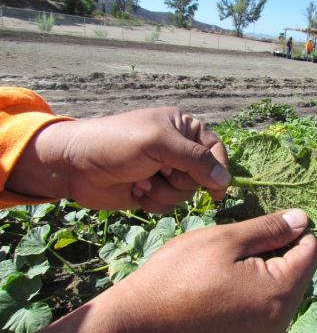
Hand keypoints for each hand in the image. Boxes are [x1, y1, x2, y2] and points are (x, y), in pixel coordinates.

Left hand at [6, 107, 229, 210]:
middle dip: (179, 179)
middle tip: (159, 170)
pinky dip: (153, 200)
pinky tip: (135, 189)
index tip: (218, 189)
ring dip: (163, 191)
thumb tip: (225, 180)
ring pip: (185, 193)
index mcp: (183, 128)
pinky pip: (168, 205)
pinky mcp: (153, 191)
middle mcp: (177, 150)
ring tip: (141, 179)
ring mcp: (165, 172)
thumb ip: (195, 160)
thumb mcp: (159, 144)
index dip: (219, 169)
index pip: (215, 149)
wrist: (75, 165)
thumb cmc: (117, 143)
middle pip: (202, 176)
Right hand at [41, 209, 316, 332]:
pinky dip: (257, 287)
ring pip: (284, 289)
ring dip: (268, 267)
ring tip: (233, 260)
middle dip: (280, 248)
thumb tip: (302, 219)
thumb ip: (269, 230)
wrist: (141, 320)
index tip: (270, 220)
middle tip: (244, 239)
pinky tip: (228, 281)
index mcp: (278, 293)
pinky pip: (268, 306)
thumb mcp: (225, 240)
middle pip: (300, 271)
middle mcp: (279, 321)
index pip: (310, 251)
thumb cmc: (179, 274)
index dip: (295, 228)